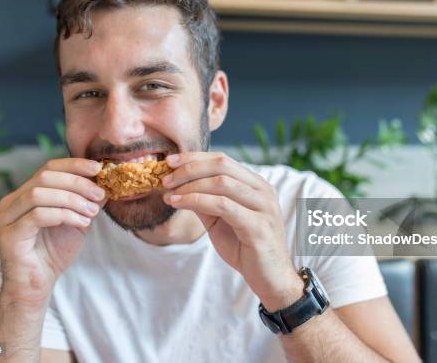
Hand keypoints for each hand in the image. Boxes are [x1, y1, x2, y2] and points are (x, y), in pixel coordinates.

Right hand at [0, 158, 106, 305]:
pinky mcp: (8, 234)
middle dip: (77, 183)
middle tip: (100, 194)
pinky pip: (38, 215)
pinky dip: (64, 215)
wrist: (38, 285)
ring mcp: (7, 217)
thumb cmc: (55, 252)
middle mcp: (12, 201)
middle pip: (45, 177)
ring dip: (72, 200)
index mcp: (26, 193)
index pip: (49, 167)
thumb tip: (106, 182)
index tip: (98, 168)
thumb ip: (87, 201)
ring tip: (92, 212)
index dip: (74, 164)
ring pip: (40, 193)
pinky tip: (81, 223)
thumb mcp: (78, 220)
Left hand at [162, 152, 303, 310]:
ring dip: (190, 185)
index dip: (194, 157)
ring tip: (169, 193)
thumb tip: (177, 185)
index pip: (223, 160)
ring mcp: (264, 207)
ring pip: (222, 183)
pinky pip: (223, 205)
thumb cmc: (246, 249)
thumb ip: (204, 201)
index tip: (169, 161)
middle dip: (189, 168)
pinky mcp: (258, 226)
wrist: (270, 279)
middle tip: (166, 178)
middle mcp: (263, 190)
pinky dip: (197, 201)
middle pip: (222, 165)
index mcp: (257, 185)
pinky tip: (179, 204)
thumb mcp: (220, 220)